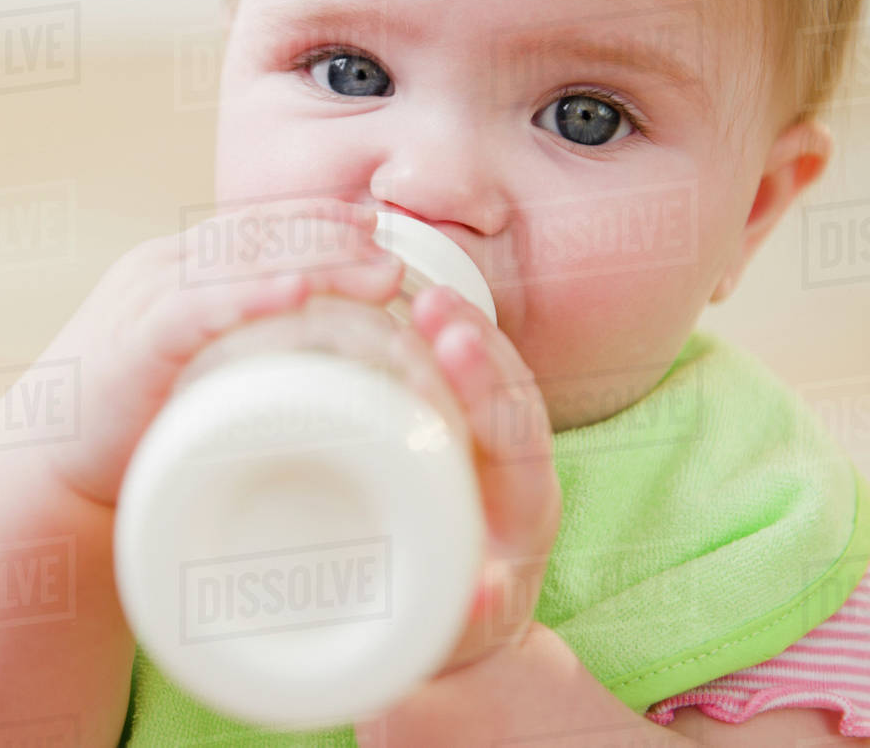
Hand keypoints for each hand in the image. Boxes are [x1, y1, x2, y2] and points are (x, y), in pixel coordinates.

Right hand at [16, 196, 403, 505]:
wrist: (44, 473)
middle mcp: (159, 272)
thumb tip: (314, 344)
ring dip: (312, 258)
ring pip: (235, 261)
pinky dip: (248, 296)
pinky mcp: (132, 347)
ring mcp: (143, 302)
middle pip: (255, 234)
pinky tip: (296, 293)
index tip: (376, 228)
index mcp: (174, 270)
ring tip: (374, 270)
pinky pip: (194, 309)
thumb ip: (235, 342)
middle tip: (394, 254)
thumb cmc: (130, 425)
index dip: (317, 220)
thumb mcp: (188, 365)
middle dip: (330, 237)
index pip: (254, 227)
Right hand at [408, 284, 562, 670]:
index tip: (447, 346)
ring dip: (459, 328)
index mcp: (526, 513)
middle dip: (474, 342)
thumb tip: (469, 601)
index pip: (516, 437)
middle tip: (430, 303)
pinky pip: (461, 375)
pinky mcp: (465, 433)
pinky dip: (437, 339)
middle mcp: (521, 469)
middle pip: (511, 391)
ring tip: (418, 292)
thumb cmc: (452, 631)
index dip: (485, 389)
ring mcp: (494, 446)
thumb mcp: (457, 637)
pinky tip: (402, 309)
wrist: (459, 632)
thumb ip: (465, 619)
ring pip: (492, 372)